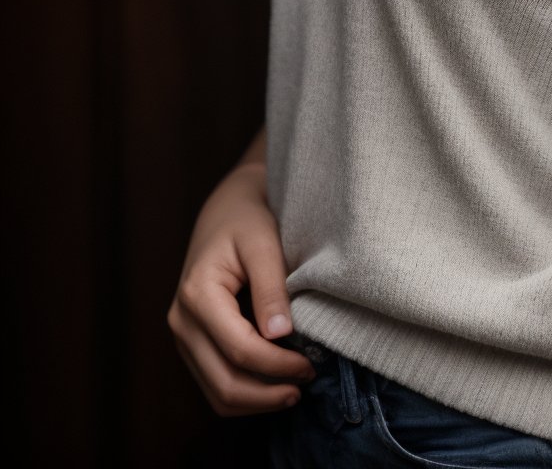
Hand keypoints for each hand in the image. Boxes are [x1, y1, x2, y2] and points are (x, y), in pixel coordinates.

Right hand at [167, 161, 316, 415]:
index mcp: (197, 294)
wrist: (226, 208)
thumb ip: (271, 288)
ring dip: (257, 401)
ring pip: (216, 392)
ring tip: (294, 390)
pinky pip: (214, 383)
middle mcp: (181, 321)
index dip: (277, 365)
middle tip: (306, 384)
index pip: (239, 349)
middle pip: (224, 382)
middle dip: (267, 394)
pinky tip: (274, 383)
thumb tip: (281, 336)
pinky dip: (244, 393)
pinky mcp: (192, 343)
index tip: (311, 364)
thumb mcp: (264, 242)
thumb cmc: (248, 219)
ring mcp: (183, 335)